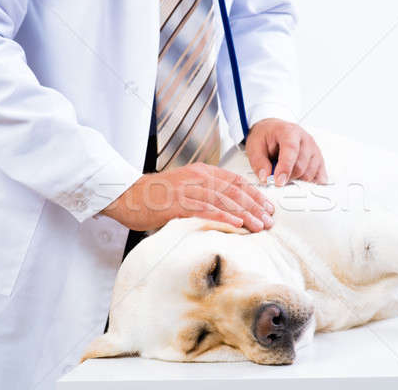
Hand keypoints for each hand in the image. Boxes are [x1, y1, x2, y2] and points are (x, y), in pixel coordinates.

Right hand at [101, 163, 274, 231]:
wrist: (128, 195)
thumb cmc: (157, 196)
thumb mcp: (186, 188)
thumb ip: (206, 194)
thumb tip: (229, 208)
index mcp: (202, 172)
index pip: (236, 181)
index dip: (255, 194)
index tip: (268, 207)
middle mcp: (198, 177)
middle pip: (234, 190)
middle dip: (255, 206)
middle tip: (269, 221)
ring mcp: (188, 189)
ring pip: (224, 200)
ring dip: (245, 214)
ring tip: (259, 226)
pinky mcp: (178, 203)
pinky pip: (205, 209)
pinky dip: (223, 217)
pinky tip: (237, 225)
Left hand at [245, 118, 327, 185]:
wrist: (273, 130)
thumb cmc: (265, 137)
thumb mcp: (254, 146)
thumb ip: (258, 162)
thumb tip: (266, 178)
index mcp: (289, 132)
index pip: (291, 150)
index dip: (285, 168)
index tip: (278, 182)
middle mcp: (305, 139)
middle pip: (301, 166)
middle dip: (288, 177)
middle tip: (276, 178)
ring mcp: (314, 150)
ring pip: (310, 174)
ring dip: (297, 180)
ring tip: (285, 174)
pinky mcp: (319, 160)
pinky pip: (319, 177)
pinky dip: (309, 183)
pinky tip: (300, 181)